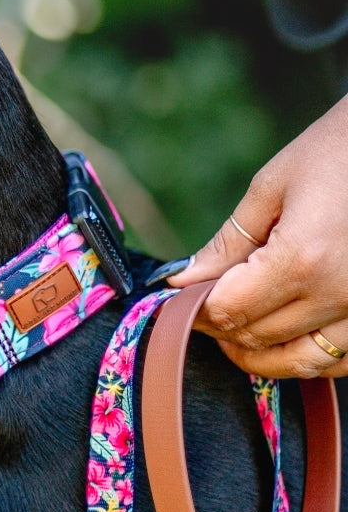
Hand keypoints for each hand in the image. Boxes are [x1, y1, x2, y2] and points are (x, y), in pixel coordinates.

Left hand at [168, 93, 347, 377]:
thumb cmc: (338, 150)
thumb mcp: (273, 186)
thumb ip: (228, 242)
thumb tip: (184, 279)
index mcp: (302, 259)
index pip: (228, 309)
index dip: (195, 308)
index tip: (179, 295)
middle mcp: (339, 294)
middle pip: (258, 336)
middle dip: (219, 325)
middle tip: (200, 304)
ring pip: (300, 361)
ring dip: (260, 352)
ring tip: (235, 327)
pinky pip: (342, 360)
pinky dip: (308, 357)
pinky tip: (286, 337)